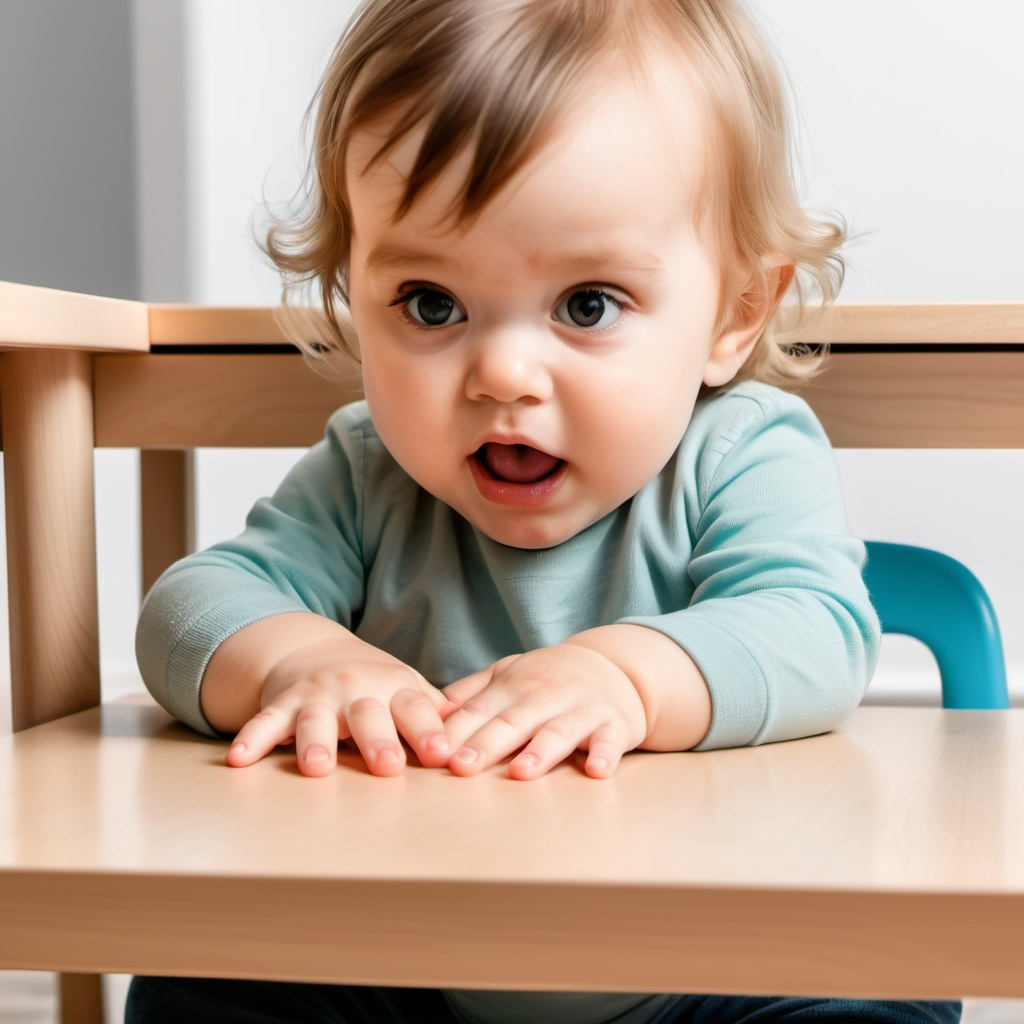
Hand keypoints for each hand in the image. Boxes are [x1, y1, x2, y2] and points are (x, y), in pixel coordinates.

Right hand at [220, 623, 456, 776]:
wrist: (314, 654)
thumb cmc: (374, 686)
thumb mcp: (407, 690)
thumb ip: (438, 714)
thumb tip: (486, 736)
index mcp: (394, 688)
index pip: (416, 708)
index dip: (430, 731)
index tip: (443, 755)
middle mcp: (356, 690)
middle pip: (368, 715)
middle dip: (378, 740)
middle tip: (388, 765)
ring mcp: (316, 696)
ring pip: (316, 721)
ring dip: (315, 744)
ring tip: (316, 768)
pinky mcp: (281, 704)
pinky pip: (264, 723)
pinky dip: (251, 740)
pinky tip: (239, 761)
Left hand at [440, 642, 647, 779]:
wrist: (614, 664)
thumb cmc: (548, 678)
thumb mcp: (507, 673)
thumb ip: (468, 693)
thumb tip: (426, 713)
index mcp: (513, 686)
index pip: (478, 711)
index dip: (455, 733)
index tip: (432, 755)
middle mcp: (544, 696)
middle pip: (512, 722)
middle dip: (486, 744)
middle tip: (461, 767)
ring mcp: (581, 709)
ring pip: (558, 731)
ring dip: (540, 752)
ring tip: (520, 773)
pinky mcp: (614, 725)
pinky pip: (610, 741)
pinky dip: (604, 755)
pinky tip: (596, 770)